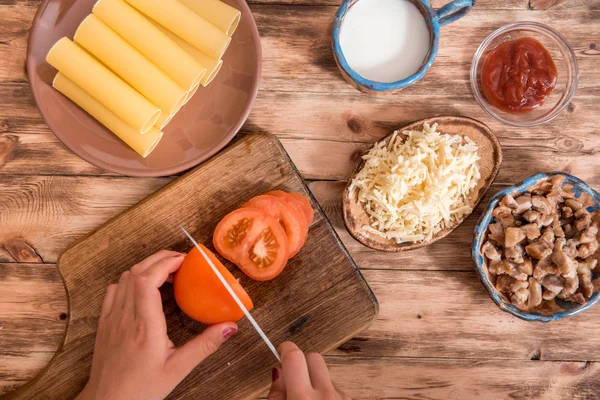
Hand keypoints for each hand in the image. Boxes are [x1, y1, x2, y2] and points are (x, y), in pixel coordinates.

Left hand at [78, 250, 237, 399]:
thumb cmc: (141, 389)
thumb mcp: (179, 369)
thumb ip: (205, 345)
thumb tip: (230, 327)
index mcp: (145, 326)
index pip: (148, 280)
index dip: (165, 263)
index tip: (184, 261)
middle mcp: (125, 317)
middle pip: (137, 272)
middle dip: (159, 259)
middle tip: (180, 261)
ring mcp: (112, 318)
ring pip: (124, 278)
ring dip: (145, 268)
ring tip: (166, 273)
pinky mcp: (105, 323)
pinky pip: (114, 290)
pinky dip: (129, 280)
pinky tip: (142, 288)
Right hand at [268, 342, 349, 399]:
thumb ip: (276, 395)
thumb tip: (279, 372)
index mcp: (302, 398)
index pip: (294, 357)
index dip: (286, 349)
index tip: (281, 350)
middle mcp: (325, 395)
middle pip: (314, 357)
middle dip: (302, 362)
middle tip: (293, 378)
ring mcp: (341, 398)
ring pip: (326, 374)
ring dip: (315, 381)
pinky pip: (336, 387)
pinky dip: (326, 393)